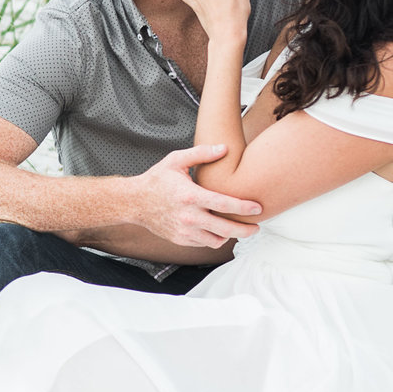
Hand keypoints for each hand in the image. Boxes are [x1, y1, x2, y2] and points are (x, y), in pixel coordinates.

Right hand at [135, 144, 262, 247]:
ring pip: (216, 240)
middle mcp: (188, 217)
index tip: (258, 208)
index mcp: (190, 196)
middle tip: (256, 227)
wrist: (134, 202)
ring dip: (230, 235)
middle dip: (246, 230)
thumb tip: (225, 148)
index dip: (244, 208)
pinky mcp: (180, 239)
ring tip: (237, 227)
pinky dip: (214, 237)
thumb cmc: (156, 179)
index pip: (224, 204)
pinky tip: (218, 229)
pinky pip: (204, 243)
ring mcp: (184, 231)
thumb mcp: (176, 160)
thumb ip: (202, 153)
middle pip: (225, 229)